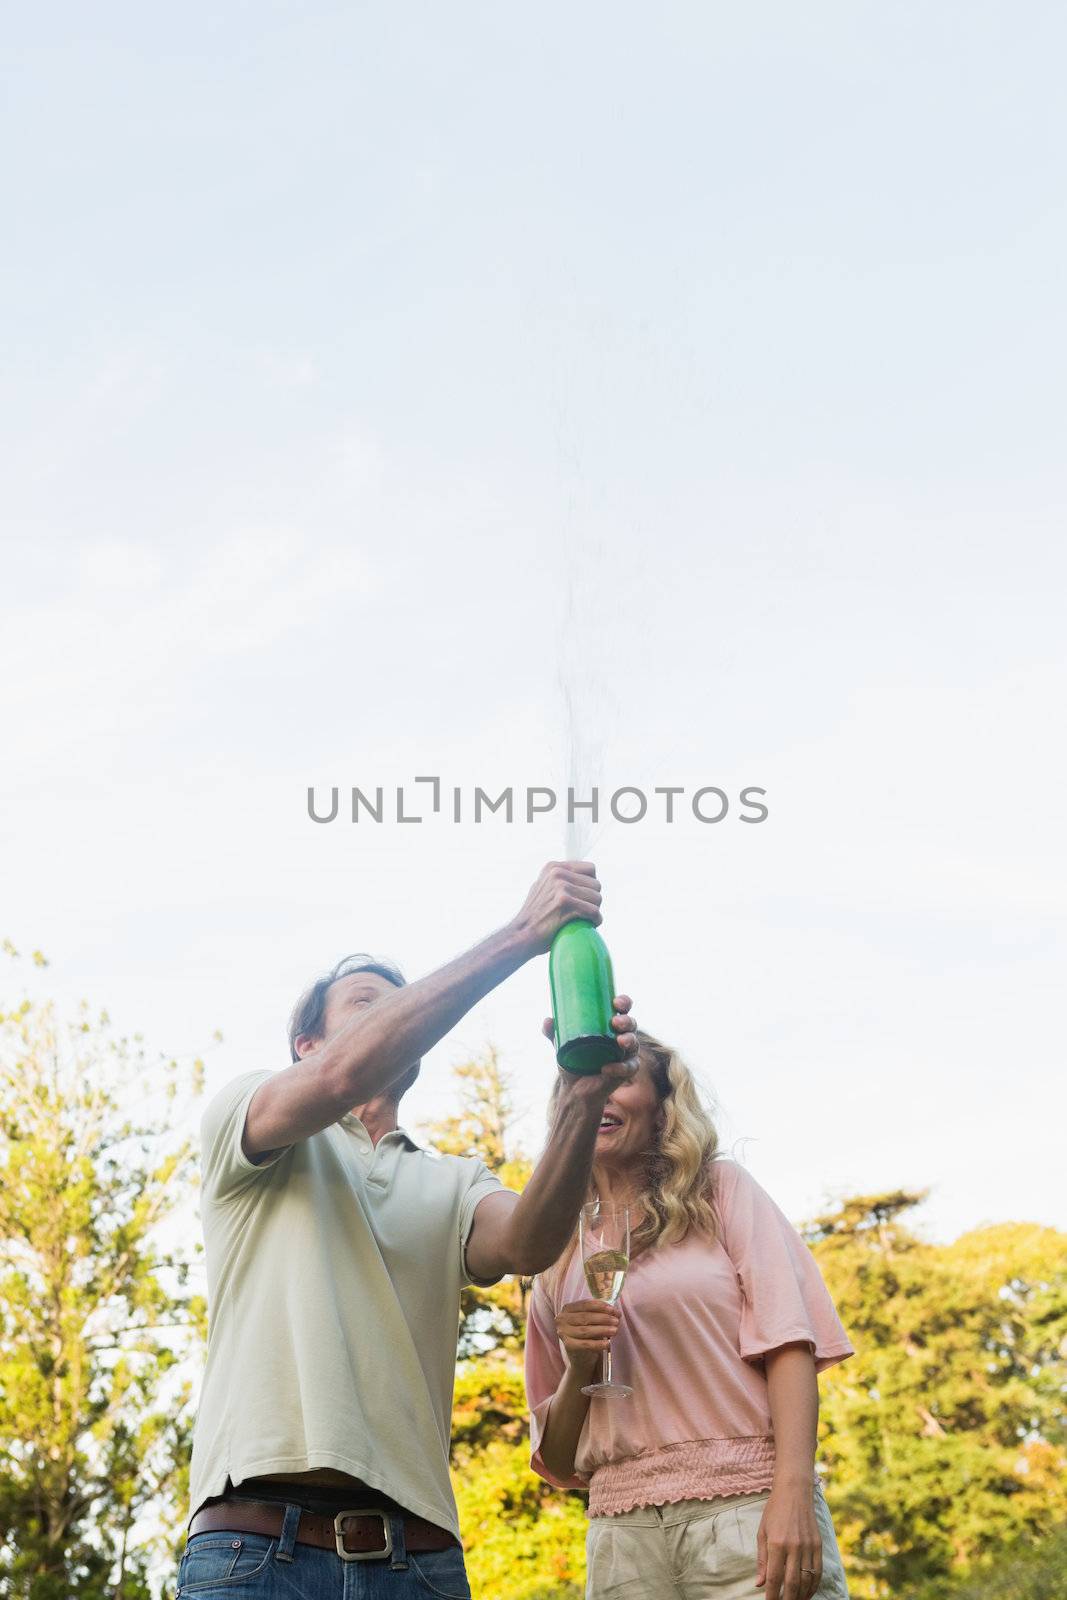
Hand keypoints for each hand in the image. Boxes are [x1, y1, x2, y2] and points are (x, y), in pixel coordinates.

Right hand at [511, 861, 601, 956]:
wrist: (520, 934)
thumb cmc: (534, 916)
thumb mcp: (542, 888)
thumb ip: (557, 879)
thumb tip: (577, 876)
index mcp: (553, 867)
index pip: (590, 869)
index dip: (591, 885)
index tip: (585, 897)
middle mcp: (557, 873)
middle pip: (596, 884)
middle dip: (594, 900)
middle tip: (585, 912)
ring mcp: (561, 887)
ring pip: (597, 898)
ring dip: (595, 911)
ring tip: (586, 919)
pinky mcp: (565, 902)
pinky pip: (593, 911)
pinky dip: (595, 920)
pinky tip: (590, 924)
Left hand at [542, 994, 639, 1093]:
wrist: (573, 1090)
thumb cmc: (572, 1062)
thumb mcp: (561, 1045)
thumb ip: (553, 1032)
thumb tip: (548, 1020)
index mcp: (609, 1026)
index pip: (622, 1009)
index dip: (624, 1002)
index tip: (615, 1002)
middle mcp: (621, 1037)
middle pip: (631, 1024)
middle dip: (627, 1021)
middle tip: (615, 1022)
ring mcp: (624, 1055)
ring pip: (634, 1044)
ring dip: (630, 1040)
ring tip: (620, 1041)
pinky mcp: (624, 1072)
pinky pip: (629, 1068)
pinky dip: (620, 1068)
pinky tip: (607, 1068)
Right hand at [555, 1298, 621, 1379]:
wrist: (580, 1357)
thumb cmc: (587, 1335)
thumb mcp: (590, 1321)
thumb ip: (599, 1314)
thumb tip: (615, 1312)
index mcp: (567, 1309)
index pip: (585, 1304)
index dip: (601, 1306)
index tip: (613, 1310)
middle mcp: (562, 1319)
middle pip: (585, 1317)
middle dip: (603, 1318)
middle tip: (617, 1321)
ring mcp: (563, 1333)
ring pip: (585, 1330)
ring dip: (602, 1330)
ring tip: (615, 1330)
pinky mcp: (568, 1346)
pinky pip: (585, 1344)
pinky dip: (598, 1344)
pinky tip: (608, 1344)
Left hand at [756, 1483, 821, 1599]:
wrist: (794, 1491)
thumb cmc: (774, 1511)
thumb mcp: (762, 1532)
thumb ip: (762, 1560)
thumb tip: (760, 1584)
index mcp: (776, 1543)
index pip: (774, 1577)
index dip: (772, 1595)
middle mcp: (794, 1546)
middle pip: (792, 1583)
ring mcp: (808, 1546)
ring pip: (806, 1580)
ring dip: (801, 1596)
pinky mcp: (818, 1545)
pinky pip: (818, 1571)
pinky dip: (813, 1585)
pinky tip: (807, 1592)